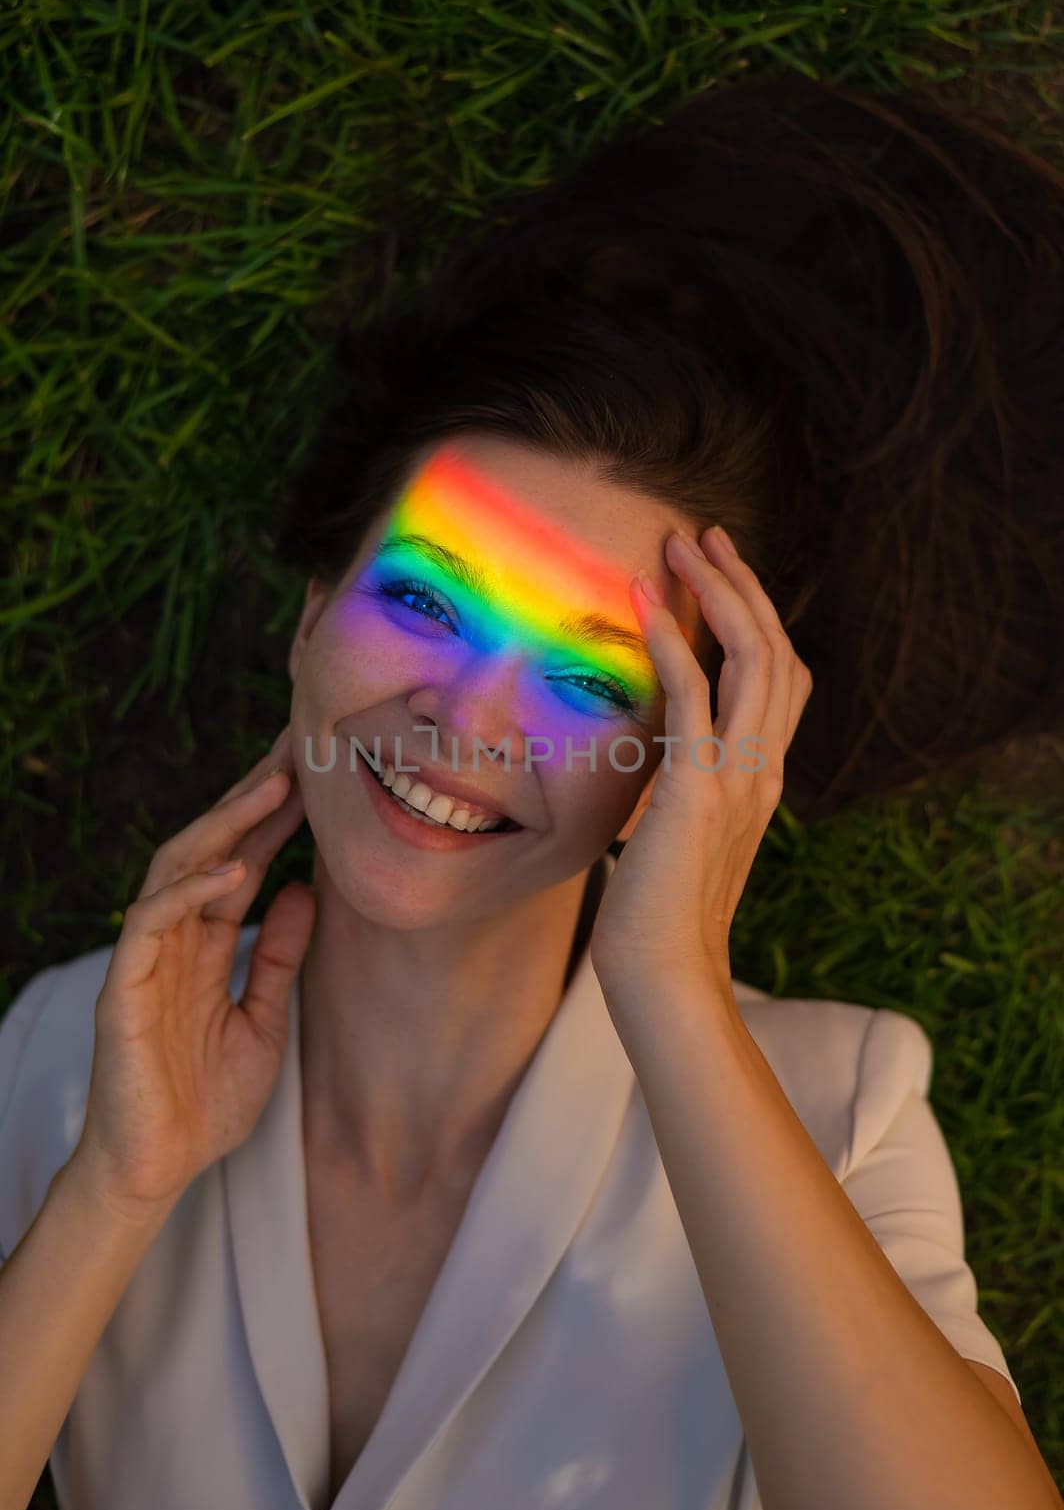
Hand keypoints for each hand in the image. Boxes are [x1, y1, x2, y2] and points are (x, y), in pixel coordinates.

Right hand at [72, 724, 315, 1219]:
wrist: (159, 1169)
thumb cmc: (206, 1101)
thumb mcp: (263, 1019)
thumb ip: (276, 957)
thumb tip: (303, 890)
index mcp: (203, 944)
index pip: (240, 861)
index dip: (275, 816)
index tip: (318, 773)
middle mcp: (173, 939)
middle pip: (210, 847)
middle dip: (252, 794)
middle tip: (297, 745)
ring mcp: (144, 959)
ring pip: (176, 868)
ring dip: (224, 824)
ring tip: (273, 787)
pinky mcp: (122, 988)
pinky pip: (150, 923)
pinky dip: (190, 892)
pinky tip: (233, 871)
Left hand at [588, 526, 812, 1008]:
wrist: (663, 974)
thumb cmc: (657, 914)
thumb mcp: (677, 835)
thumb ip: (681, 790)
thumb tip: (653, 763)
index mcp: (762, 779)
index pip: (782, 681)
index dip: (759, 621)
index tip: (721, 577)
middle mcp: (764, 769)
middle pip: (776, 651)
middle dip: (742, 585)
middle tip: (704, 536)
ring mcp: (739, 776)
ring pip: (752, 658)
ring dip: (718, 592)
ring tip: (681, 546)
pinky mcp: (699, 787)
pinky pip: (695, 694)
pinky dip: (673, 638)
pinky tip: (643, 600)